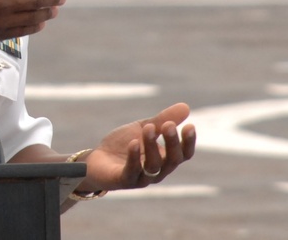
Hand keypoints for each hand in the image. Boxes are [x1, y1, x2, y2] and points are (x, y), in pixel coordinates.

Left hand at [81, 103, 195, 191]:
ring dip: (151, 145)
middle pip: (172, 160)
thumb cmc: (124, 144)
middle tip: (168, 124)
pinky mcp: (124, 180)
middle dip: (171, 142)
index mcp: (165, 159)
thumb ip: (162, 120)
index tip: (190, 126)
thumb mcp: (143, 128)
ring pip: (153, 165)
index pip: (184, 154)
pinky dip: (134, 157)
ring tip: (148, 127)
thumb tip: (186, 107)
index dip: (188, 142)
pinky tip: (133, 142)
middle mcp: (158, 171)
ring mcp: (142, 178)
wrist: (98, 160)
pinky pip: (132, 171)